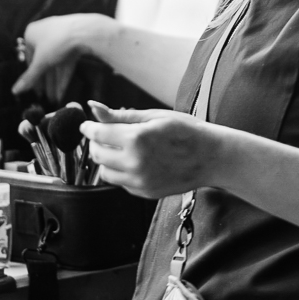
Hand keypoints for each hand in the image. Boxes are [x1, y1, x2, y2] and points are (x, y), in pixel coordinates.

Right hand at [12, 14, 106, 100]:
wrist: (86, 31)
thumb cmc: (57, 43)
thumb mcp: (41, 62)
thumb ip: (29, 78)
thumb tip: (14, 91)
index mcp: (32, 34)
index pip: (29, 59)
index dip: (32, 77)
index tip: (36, 91)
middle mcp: (45, 33)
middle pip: (44, 62)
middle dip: (46, 82)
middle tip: (45, 98)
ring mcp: (61, 37)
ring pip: (56, 64)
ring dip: (55, 82)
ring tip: (54, 100)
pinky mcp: (74, 43)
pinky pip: (66, 62)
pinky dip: (64, 76)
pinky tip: (62, 93)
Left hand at [81, 101, 225, 197]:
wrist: (212, 158)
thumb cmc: (186, 131)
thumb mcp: (154, 116)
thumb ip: (120, 115)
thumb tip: (93, 107)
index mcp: (137, 139)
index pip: (97, 134)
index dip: (88, 128)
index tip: (87, 125)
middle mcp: (135, 163)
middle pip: (97, 154)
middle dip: (96, 143)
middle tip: (105, 134)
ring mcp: (140, 181)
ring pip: (105, 172)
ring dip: (107, 159)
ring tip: (123, 148)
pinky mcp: (145, 192)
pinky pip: (121, 182)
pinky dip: (122, 171)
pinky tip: (138, 161)